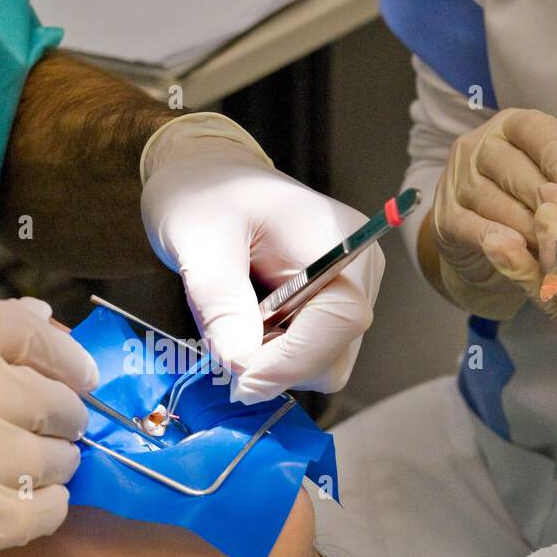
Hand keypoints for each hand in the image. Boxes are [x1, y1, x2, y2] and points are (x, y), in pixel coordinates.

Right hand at [0, 298, 98, 556]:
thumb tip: (39, 324)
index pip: (11, 326)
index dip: (59, 348)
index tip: (75, 371)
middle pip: (43, 393)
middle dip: (63, 414)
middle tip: (54, 431)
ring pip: (51, 455)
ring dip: (54, 465)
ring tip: (29, 475)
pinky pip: (42, 511)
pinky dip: (46, 510)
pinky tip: (22, 511)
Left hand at [140, 113, 383, 404]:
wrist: (203, 176)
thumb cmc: (203, 193)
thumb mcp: (200, 241)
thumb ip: (222, 303)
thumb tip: (241, 364)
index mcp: (340, 241)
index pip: (340, 322)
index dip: (292, 360)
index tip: (240, 379)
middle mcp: (357, 271)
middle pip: (333, 355)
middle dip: (276, 364)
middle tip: (223, 342)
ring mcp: (345, 292)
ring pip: (319, 364)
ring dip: (270, 361)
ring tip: (231, 321)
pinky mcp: (325, 308)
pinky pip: (305, 354)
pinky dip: (270, 354)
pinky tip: (243, 324)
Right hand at [429, 108, 556, 318]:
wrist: (480, 241)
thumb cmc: (527, 204)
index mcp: (512, 126)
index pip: (536, 132)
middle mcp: (478, 146)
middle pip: (516, 171)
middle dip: (549, 204)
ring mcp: (456, 181)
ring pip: (498, 204)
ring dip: (530, 231)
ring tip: (555, 250)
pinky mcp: (444, 217)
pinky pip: (476, 230)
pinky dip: (501, 243)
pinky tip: (521, 253)